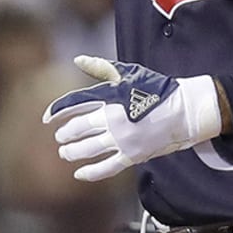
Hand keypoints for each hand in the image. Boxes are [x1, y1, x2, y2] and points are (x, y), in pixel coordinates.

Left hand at [42, 55, 222, 181]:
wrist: (186, 111)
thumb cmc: (157, 89)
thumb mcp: (129, 74)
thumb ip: (101, 68)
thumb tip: (77, 59)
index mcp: (111, 97)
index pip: (74, 104)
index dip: (57, 111)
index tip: (47, 118)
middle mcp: (114, 118)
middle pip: (79, 128)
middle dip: (65, 134)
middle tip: (59, 137)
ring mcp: (123, 138)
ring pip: (89, 149)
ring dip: (73, 152)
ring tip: (64, 153)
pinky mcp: (133, 155)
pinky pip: (107, 167)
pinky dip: (91, 172)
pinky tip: (79, 173)